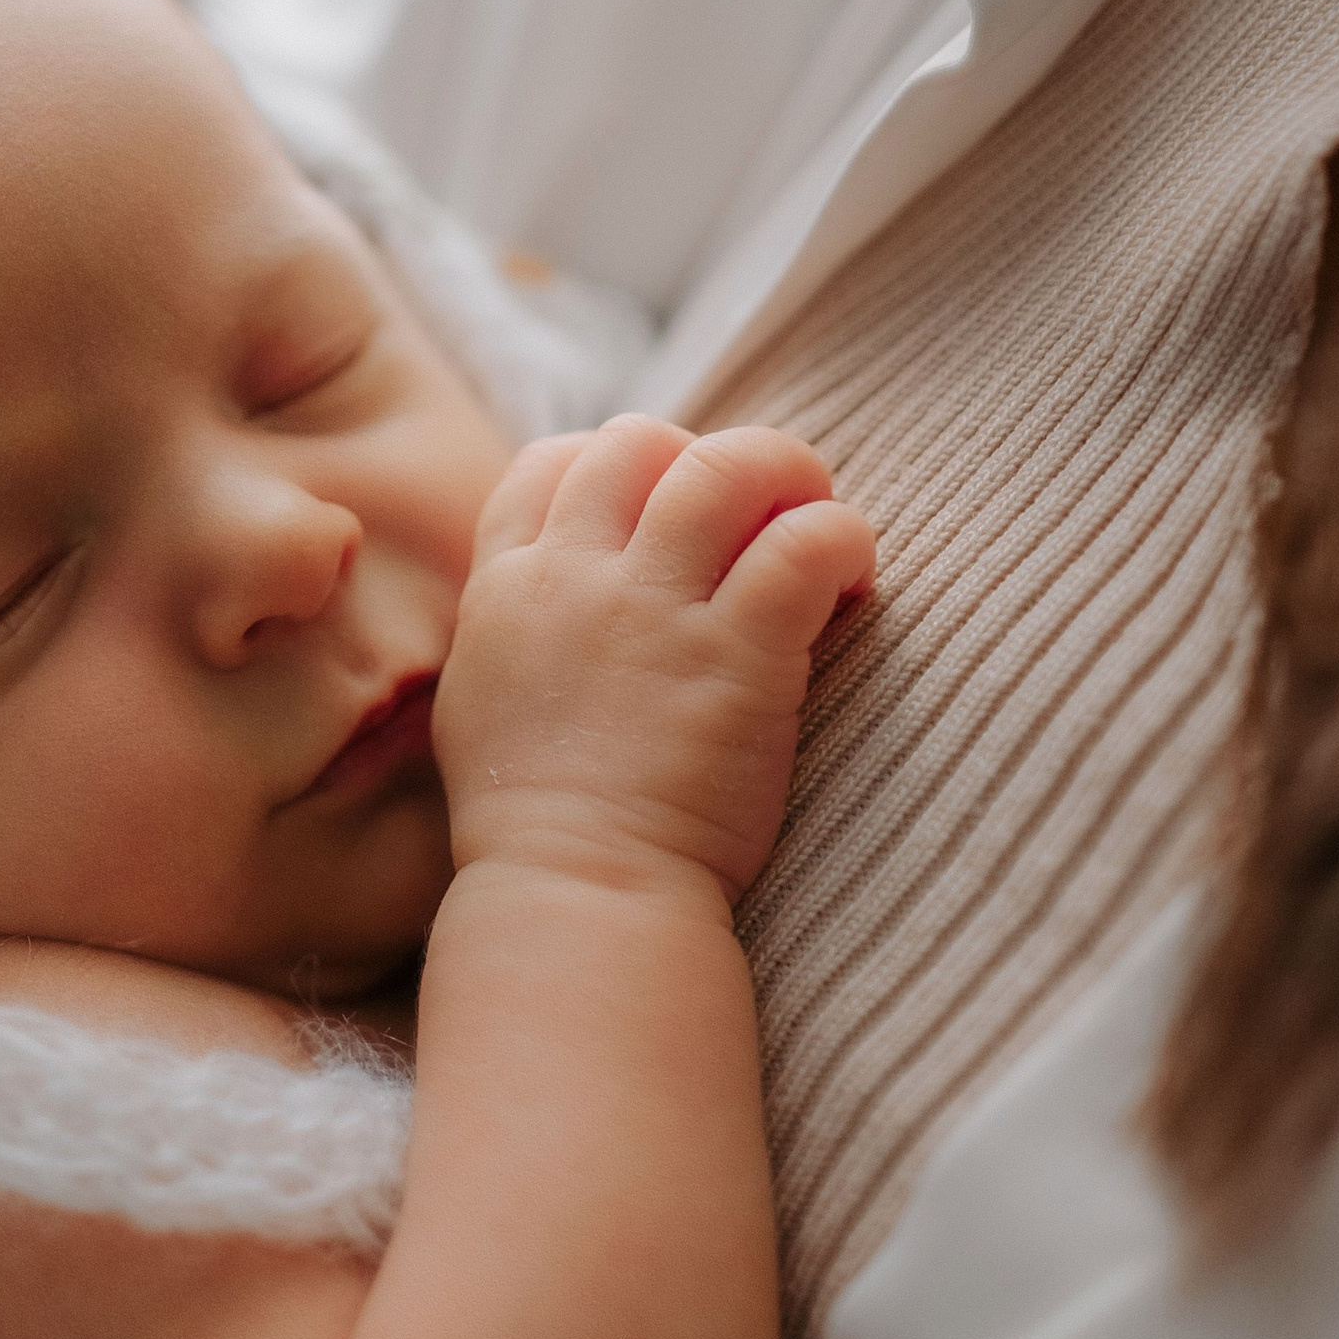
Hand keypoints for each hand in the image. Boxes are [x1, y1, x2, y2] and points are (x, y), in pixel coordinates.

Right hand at [434, 415, 872, 905]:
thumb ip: (518, 632)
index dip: (619, 468)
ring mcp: (655, 610)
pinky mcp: (738, 651)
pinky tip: (855, 581)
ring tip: (819, 524)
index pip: (553, 462)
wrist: (576, 895)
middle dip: (706, 461)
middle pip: (641, 443)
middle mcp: (574, 578)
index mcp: (505, 588)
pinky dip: (842, 539)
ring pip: (728, 467)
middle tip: (756, 520)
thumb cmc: (534, 830)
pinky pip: (806, 542)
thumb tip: (557, 600)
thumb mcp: (483, 706)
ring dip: (787, 476)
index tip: (663, 514)